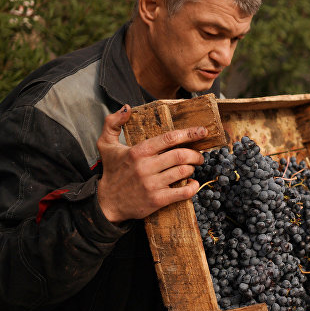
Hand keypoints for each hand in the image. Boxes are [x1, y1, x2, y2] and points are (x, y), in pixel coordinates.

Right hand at [96, 105, 207, 222]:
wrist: (107, 202)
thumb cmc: (111, 171)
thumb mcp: (105, 145)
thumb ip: (112, 123)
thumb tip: (126, 107)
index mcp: (138, 152)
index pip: (169, 138)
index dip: (189, 134)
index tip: (202, 131)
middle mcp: (145, 167)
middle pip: (181, 155)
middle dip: (195, 154)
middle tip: (199, 155)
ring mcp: (152, 184)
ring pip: (183, 172)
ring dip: (192, 168)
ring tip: (191, 168)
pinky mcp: (157, 200)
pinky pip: (183, 193)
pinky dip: (193, 187)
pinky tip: (192, 183)